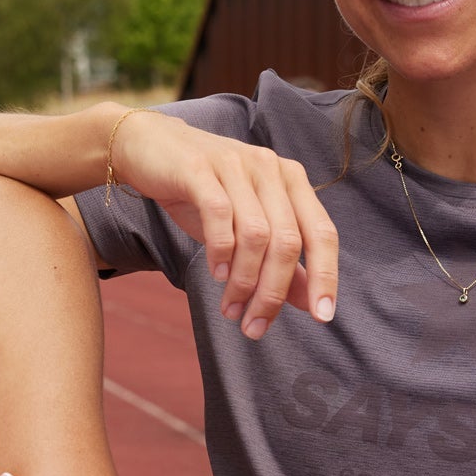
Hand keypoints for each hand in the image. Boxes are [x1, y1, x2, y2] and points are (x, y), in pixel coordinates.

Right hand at [109, 107, 338, 338]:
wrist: (149, 148)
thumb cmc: (201, 192)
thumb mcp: (245, 228)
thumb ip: (281, 263)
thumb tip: (311, 303)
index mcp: (291, 180)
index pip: (322, 232)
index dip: (326, 276)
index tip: (323, 317)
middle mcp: (270, 169)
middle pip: (287, 240)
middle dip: (272, 292)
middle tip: (254, 326)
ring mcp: (236, 166)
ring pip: (255, 234)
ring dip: (243, 281)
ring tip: (230, 309)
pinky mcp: (200, 169)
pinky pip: (219, 216)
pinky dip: (220, 251)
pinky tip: (214, 274)